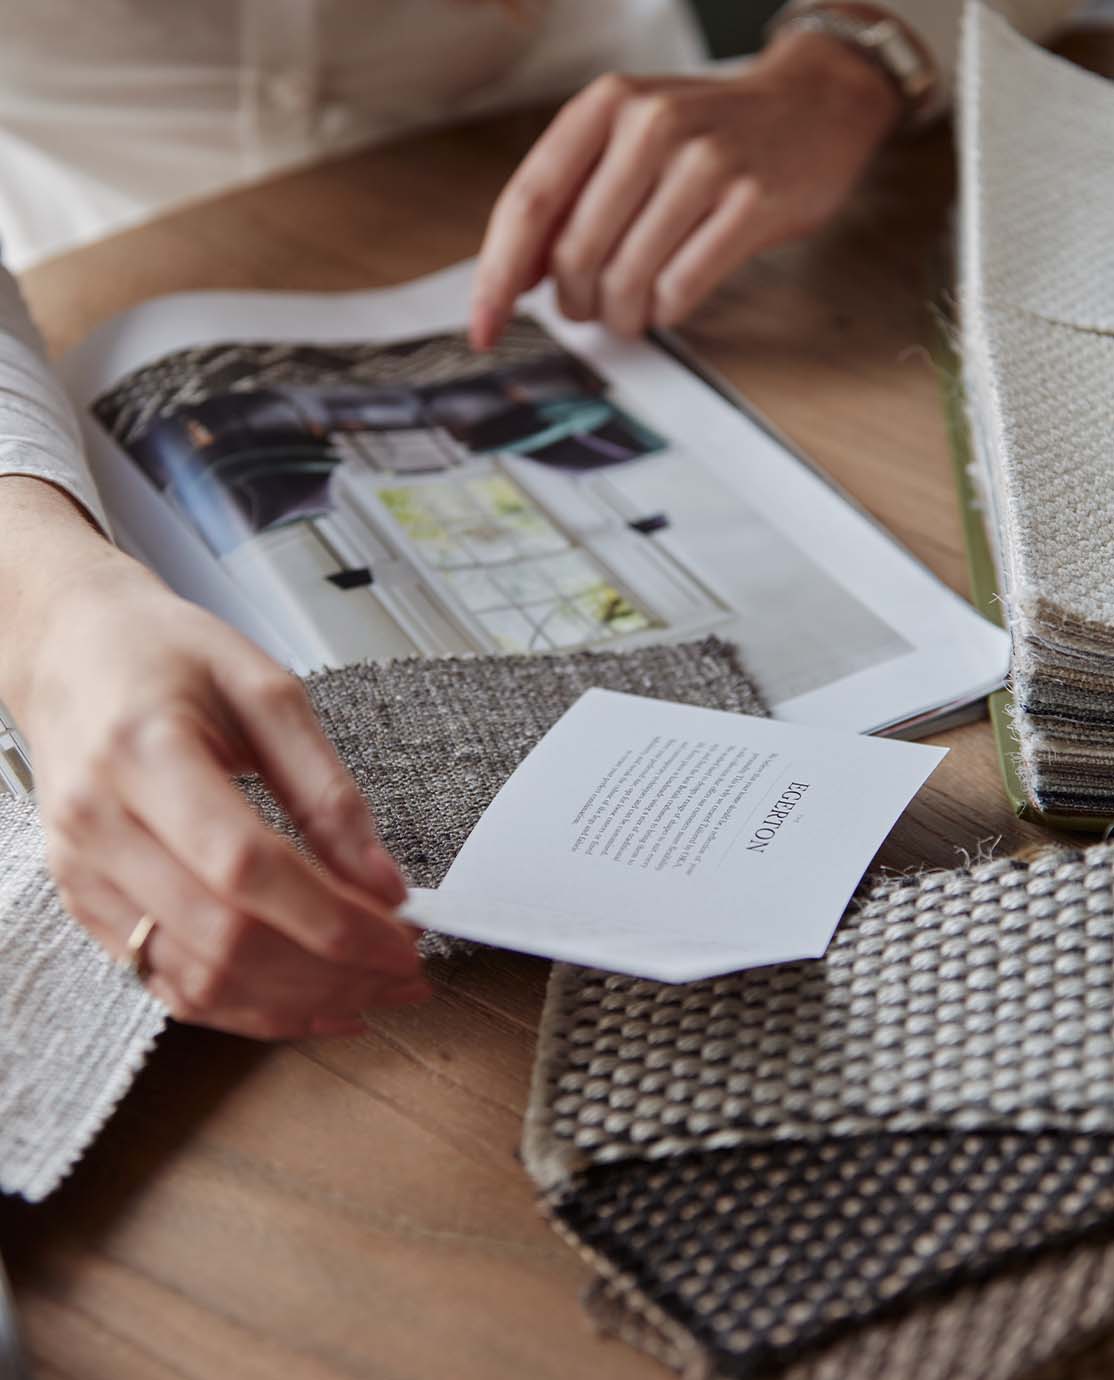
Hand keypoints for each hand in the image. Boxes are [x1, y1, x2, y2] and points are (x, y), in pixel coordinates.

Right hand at [3, 488, 428, 1040]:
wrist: (72, 655)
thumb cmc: (165, 656)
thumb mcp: (265, 690)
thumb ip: (326, 790)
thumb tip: (383, 884)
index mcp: (144, 751)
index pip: (245, 866)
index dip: (333, 918)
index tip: (402, 938)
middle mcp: (100, 823)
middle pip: (224, 937)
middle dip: (330, 970)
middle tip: (403, 973)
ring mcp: (84, 874)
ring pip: (197, 979)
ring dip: (296, 1003)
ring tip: (370, 994)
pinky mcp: (87, 905)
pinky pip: (169, 984)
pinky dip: (247, 1008)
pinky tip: (310, 1004)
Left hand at [471, 27, 901, 343]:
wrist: (813, 105)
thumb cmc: (710, 134)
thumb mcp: (628, 139)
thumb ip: (570, 197)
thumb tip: (515, 276)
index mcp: (605, 106)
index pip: (529, 202)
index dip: (498, 276)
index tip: (484, 327)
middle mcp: (651, 124)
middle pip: (575, 253)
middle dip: (575, 302)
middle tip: (590, 308)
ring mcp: (705, 162)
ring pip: (626, 279)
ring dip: (621, 316)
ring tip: (632, 309)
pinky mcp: (751, 203)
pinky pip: (679, 290)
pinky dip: (665, 311)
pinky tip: (670, 297)